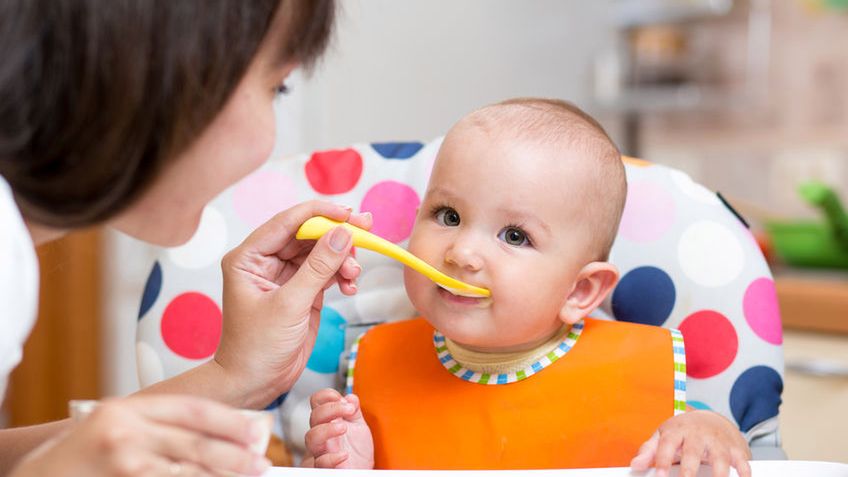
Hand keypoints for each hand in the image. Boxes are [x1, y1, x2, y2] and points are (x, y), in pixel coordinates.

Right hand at [10, 395, 269, 476]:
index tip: (257, 432)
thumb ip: (160, 425)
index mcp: (130, 409)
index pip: (194, 410)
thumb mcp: (117, 426)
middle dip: (235, 456)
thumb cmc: (81, 454)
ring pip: (188, 472)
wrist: (37, 476)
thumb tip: (216, 433)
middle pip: (196, 444)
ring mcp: (124, 462)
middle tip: (261, 463)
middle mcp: (126, 432)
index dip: (230, 422)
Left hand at [215, 201, 370, 407]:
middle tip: (366, 228)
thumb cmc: (257, 348)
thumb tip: (342, 234)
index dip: (319, 214)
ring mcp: (285, 276)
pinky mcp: (303, 290)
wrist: (256, 383)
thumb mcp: (289, 305)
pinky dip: (342, 275)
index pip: (287, 222)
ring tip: (354, 275)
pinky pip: (327, 271)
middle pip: (307, 234)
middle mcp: (265, 261)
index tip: (347, 213)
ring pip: (321, 251)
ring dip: (343, 258)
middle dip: (337, 234)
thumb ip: (318, 268)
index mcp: (249, 257)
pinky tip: (350, 285)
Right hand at [303, 388, 373, 468]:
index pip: (317, 402)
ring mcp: (322, 451)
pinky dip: (331, 458)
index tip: (341, 398)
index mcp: (328, 421)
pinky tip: (344, 454)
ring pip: (311, 438)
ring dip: (327, 429)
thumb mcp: (359, 427)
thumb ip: (354, 411)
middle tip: (349, 409)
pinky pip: (320, 463)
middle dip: (331, 409)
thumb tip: (350, 397)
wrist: (362, 472)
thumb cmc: (357, 452)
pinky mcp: (325, 468)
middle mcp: (322, 435)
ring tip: (344, 428)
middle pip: (314, 417)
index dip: (326, 396)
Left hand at [630, 410, 751, 476]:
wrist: (711, 418)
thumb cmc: (683, 432)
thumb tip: (635, 466)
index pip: (667, 446)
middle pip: (693, 452)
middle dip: (689, 470)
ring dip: (719, 474)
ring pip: (720, 457)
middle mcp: (698, 434)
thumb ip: (649, 451)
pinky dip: (744, 472)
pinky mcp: (736, 448)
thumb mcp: (663, 436)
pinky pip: (742, 461)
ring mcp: (718, 441)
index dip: (662, 462)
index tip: (660, 476)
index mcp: (677, 431)